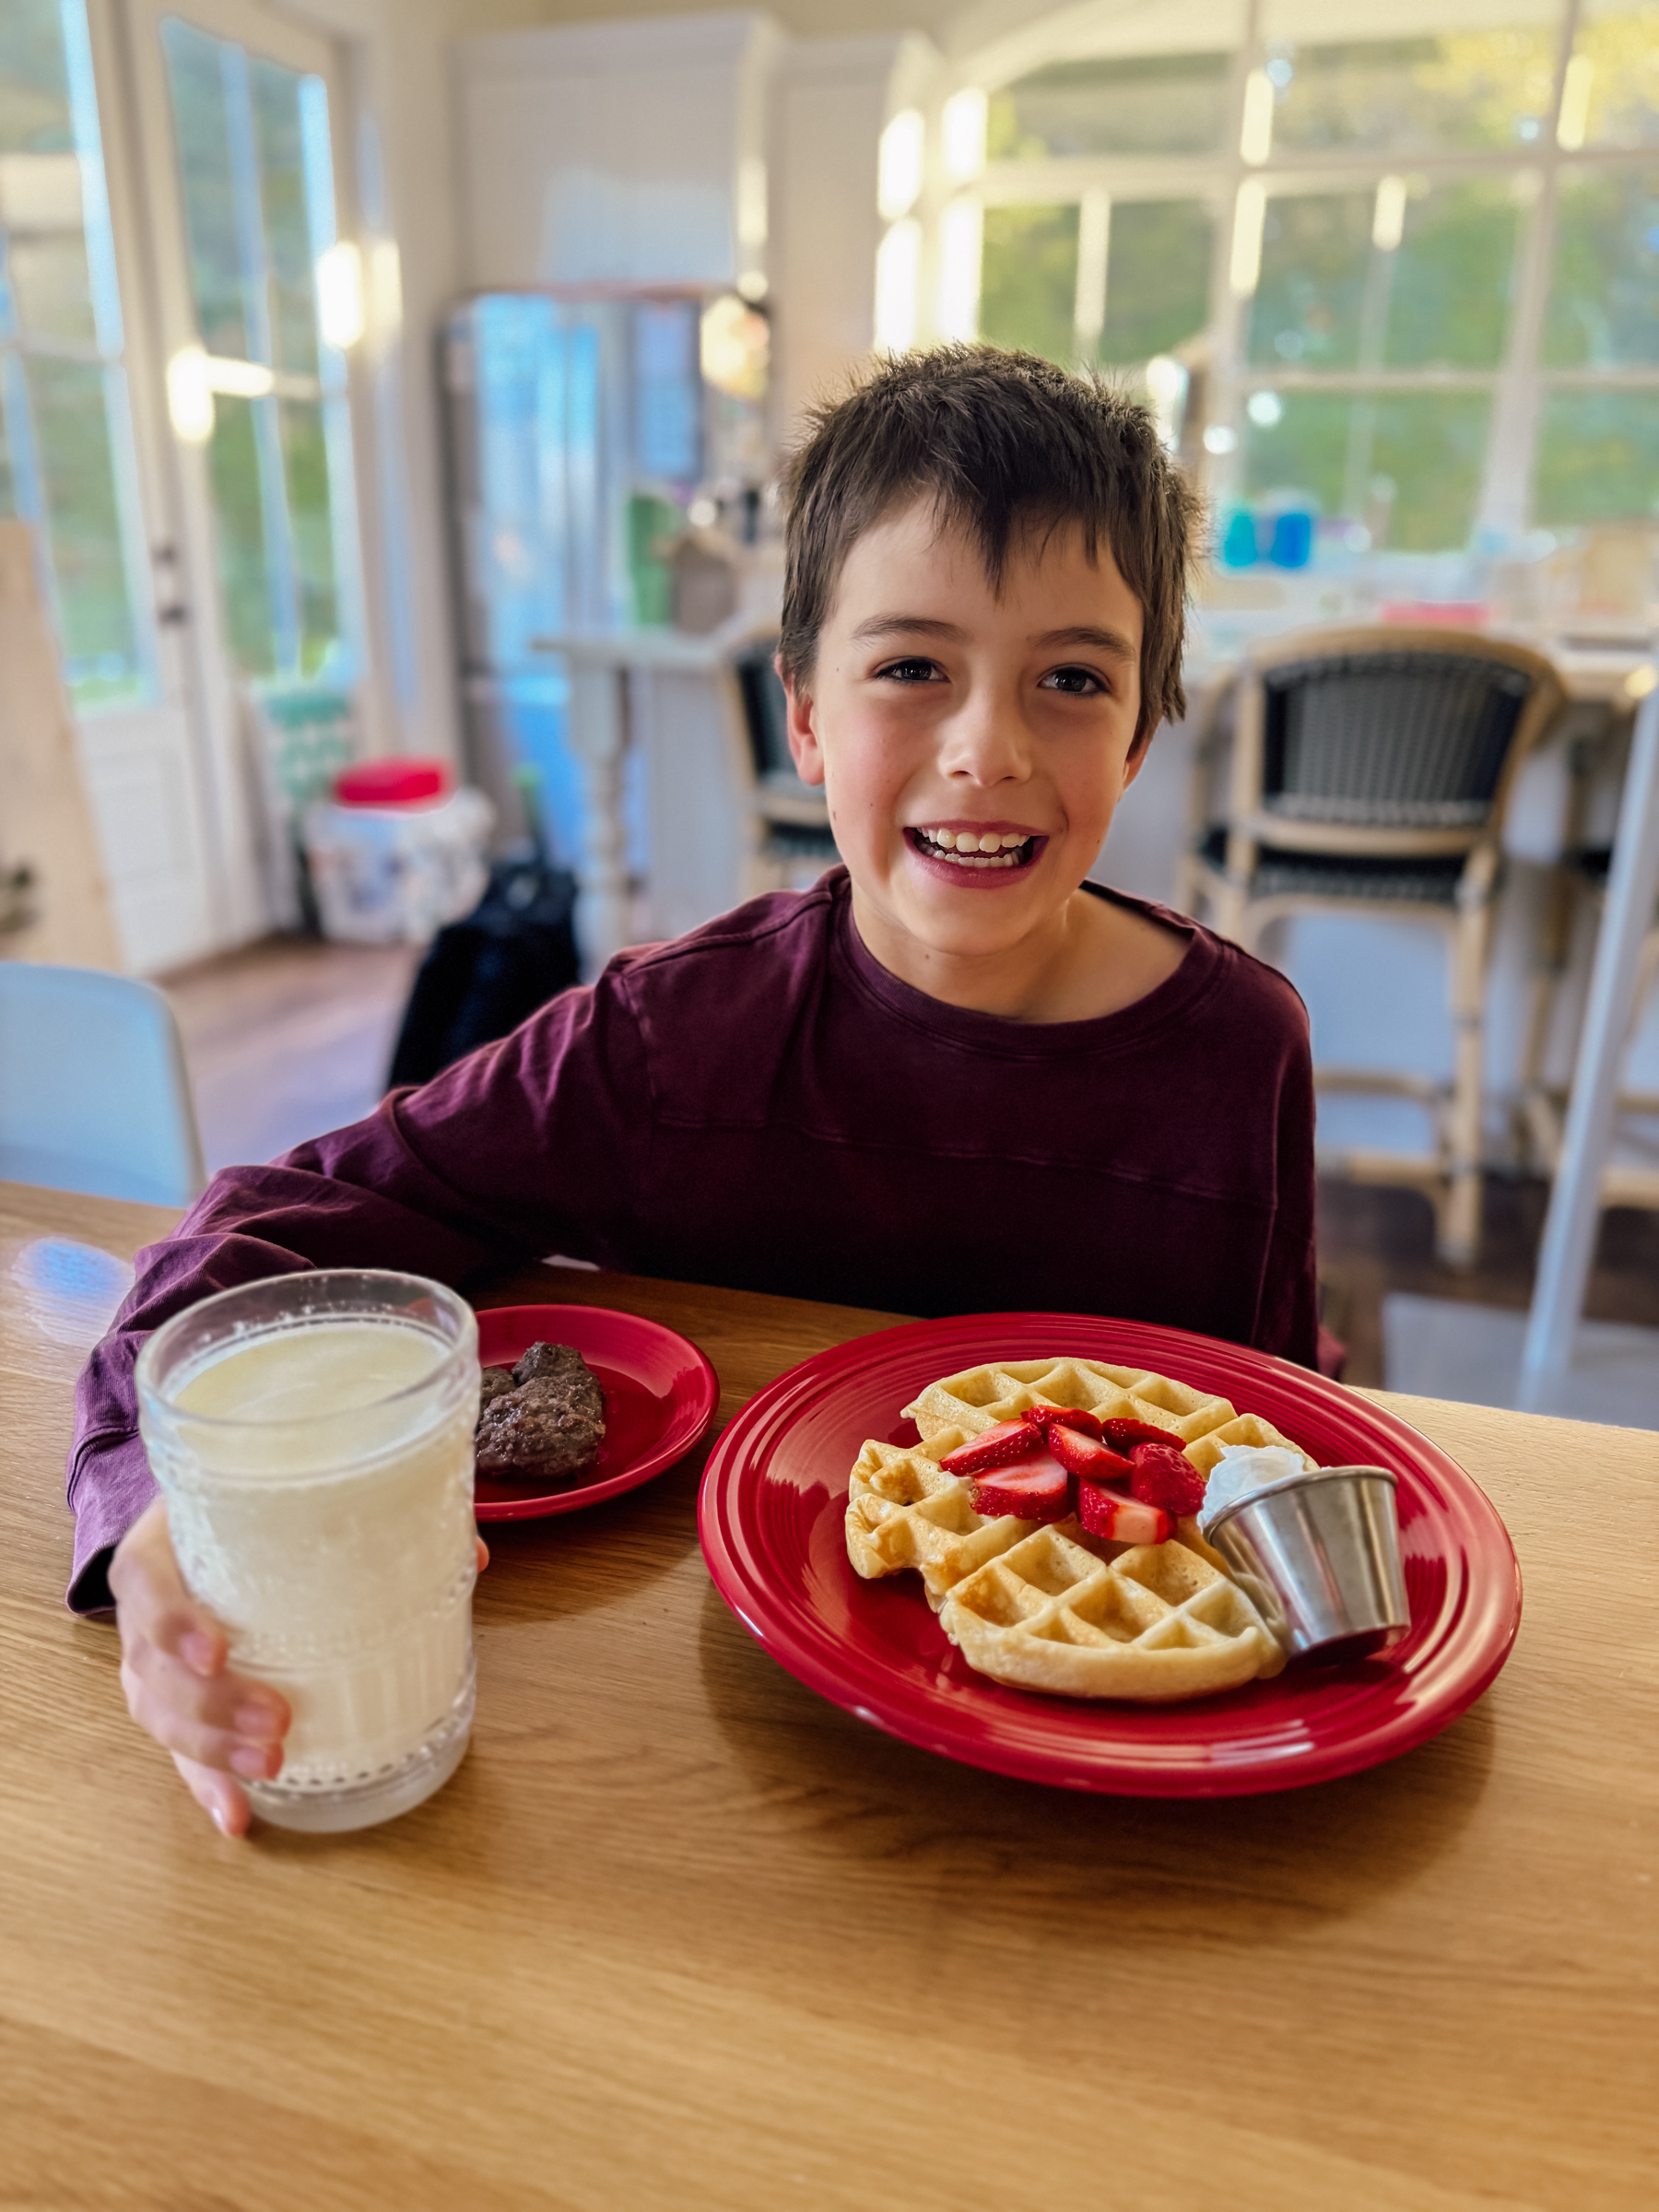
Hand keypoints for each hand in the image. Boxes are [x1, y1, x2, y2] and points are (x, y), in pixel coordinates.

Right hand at [110, 1503, 491, 1838]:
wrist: (203, 1520)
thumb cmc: (252, 1510)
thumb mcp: (291, 1496)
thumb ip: (378, 1510)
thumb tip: (472, 1555)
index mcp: (164, 1547)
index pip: (146, 1582)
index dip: (173, 1621)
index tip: (219, 1651)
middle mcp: (148, 1608)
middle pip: (157, 1667)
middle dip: (214, 1705)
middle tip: (278, 1719)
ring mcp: (151, 1661)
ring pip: (163, 1715)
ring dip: (214, 1750)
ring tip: (271, 1765)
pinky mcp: (168, 1700)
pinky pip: (178, 1750)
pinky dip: (207, 1784)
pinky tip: (238, 1816)